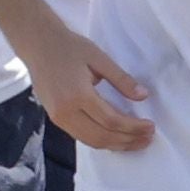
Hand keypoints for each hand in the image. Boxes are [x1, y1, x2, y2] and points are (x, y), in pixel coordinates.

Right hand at [30, 29, 156, 155]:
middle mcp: (66, 111)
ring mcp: (58, 118)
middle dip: (128, 140)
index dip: (133, 127)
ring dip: (116, 145)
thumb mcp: (100, 58)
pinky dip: (102, 141)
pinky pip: (82, 137)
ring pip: (91, 142)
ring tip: (137, 142)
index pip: (111, 120)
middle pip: (102, 137)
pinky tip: (117, 138)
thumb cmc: (69, 47)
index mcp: (78, 95)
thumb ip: (122, 79)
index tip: (151, 126)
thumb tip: (143, 97)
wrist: (38, 45)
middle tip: (148, 138)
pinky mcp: (55, 119)